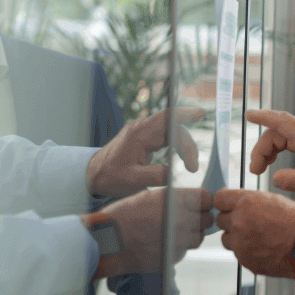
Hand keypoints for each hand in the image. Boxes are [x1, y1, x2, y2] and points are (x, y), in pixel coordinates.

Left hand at [87, 107, 204, 197]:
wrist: (94, 175)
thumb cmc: (110, 176)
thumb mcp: (133, 180)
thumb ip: (156, 176)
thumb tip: (175, 173)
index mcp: (139, 133)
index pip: (166, 118)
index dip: (184, 114)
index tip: (201, 114)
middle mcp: (142, 128)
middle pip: (173, 128)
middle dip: (187, 146)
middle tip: (192, 168)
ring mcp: (144, 132)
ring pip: (172, 133)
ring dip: (183, 148)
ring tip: (189, 166)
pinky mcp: (145, 139)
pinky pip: (166, 138)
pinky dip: (176, 148)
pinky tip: (179, 160)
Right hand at [91, 186, 212, 277]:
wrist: (107, 242)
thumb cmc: (124, 216)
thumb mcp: (149, 196)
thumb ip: (175, 198)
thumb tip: (193, 200)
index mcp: (174, 200)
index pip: (207, 198)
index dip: (204, 200)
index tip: (199, 203)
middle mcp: (180, 220)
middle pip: (207, 219)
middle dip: (200, 217)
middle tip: (187, 217)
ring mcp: (178, 241)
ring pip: (198, 237)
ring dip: (191, 233)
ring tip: (174, 230)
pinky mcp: (173, 257)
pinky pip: (185, 250)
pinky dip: (179, 246)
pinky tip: (163, 241)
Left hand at [215, 189, 294, 279]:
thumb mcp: (275, 200)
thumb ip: (252, 201)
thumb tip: (239, 203)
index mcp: (246, 203)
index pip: (219, 198)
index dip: (225, 201)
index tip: (230, 204)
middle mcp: (239, 222)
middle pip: (220, 219)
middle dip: (231, 219)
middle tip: (249, 221)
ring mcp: (240, 244)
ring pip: (226, 238)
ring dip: (236, 237)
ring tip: (258, 236)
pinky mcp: (245, 260)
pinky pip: (238, 253)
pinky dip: (247, 250)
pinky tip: (264, 247)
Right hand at [246, 109, 294, 205]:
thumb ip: (292, 181)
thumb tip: (274, 177)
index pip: (283, 122)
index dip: (264, 117)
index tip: (249, 115)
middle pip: (276, 132)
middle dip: (261, 148)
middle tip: (255, 170)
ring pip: (278, 137)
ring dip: (266, 151)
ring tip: (258, 169)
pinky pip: (285, 142)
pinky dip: (274, 151)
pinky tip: (269, 163)